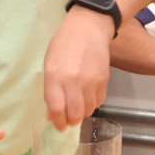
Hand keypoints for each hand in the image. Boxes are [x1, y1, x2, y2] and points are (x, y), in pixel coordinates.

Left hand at [45, 8, 115, 128]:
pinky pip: (99, 101)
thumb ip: (50, 90)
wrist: (89, 28)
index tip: (59, 126)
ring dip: (82, 113)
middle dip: (71, 121)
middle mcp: (74, 81)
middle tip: (68, 120)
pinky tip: (87, 96)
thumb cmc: (64, 44)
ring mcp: (91, 82)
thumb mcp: (50, 64)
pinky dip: (92, 104)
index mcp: (55, 76)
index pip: (57, 109)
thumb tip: (52, 114)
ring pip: (88, 110)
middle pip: (75, 115)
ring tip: (77, 106)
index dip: (58, 122)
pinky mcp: (104, 81)